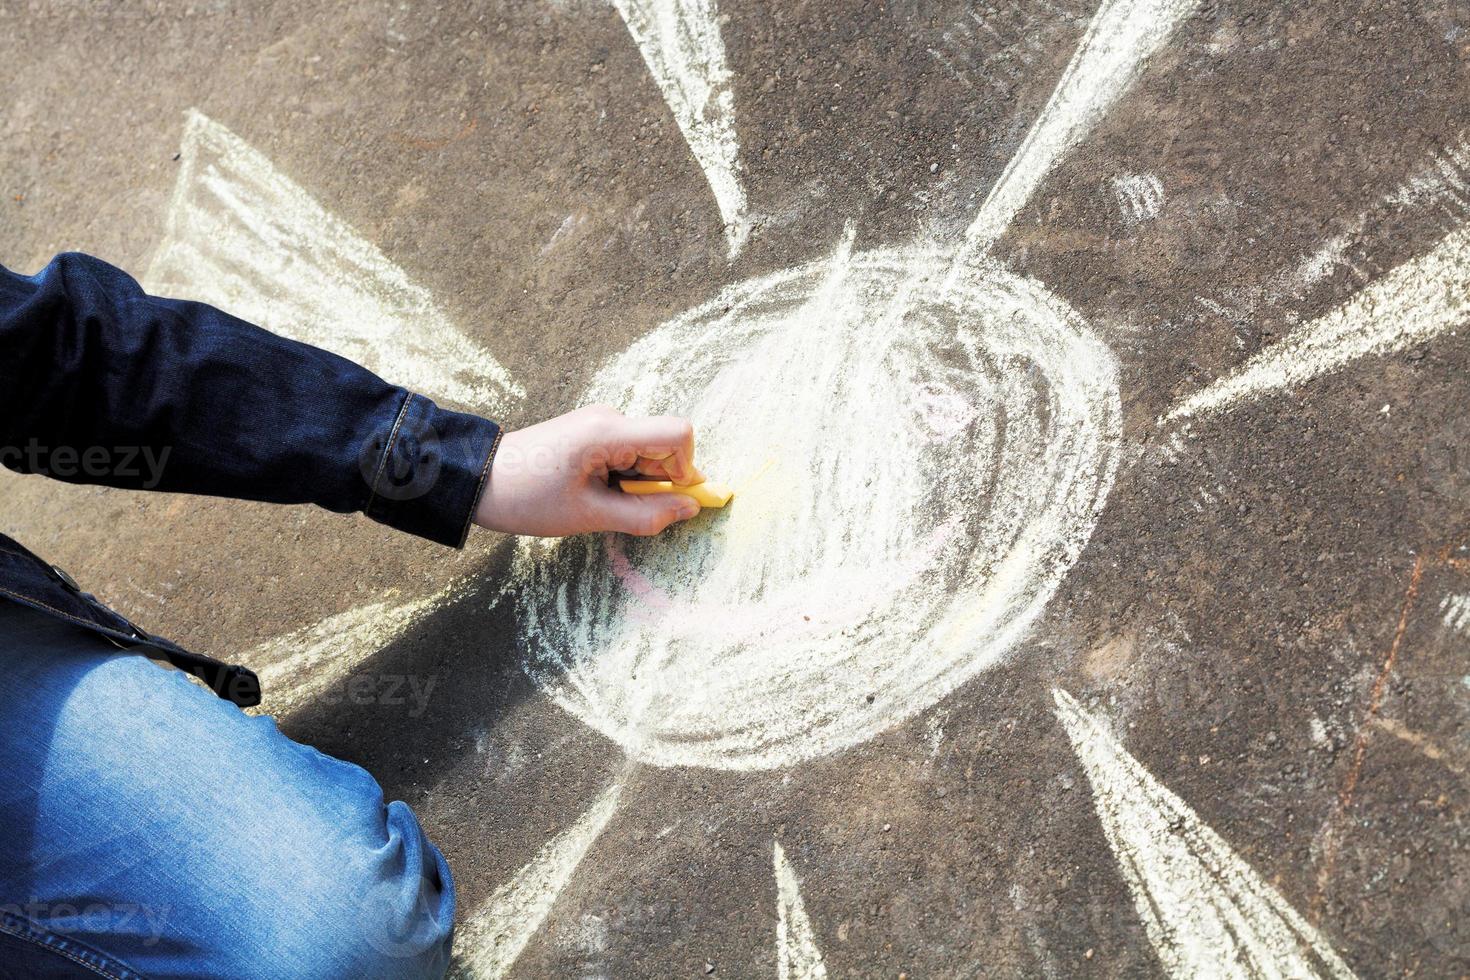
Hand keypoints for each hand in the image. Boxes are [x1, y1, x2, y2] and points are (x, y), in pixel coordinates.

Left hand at [474, 405, 705, 536]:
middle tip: (620, 507)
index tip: (666, 498)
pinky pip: (628, 451)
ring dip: (638, 482)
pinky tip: (594, 490)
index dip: (685, 469)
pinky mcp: (591, 430)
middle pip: (663, 446)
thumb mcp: (590, 516)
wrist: (478, 480)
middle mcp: (609, 418)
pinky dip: (624, 476)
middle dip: (658, 482)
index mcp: (608, 432)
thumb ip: (645, 515)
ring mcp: (599, 422)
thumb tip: (689, 509)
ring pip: (647, 451)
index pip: (678, 434)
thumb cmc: (527, 498)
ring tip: (598, 499)